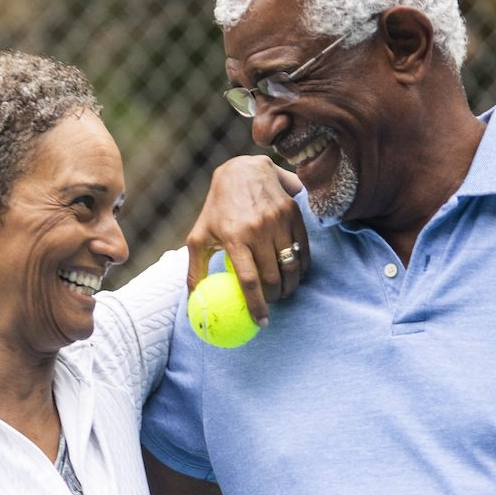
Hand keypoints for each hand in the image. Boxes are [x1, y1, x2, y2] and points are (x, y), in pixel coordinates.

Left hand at [186, 156, 308, 326]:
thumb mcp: (198, 238)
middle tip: (271, 304)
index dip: (257, 306)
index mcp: (233, 236)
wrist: (243, 171)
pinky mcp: (294, 213)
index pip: (249, 280)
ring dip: (290, 286)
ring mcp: (278, 220)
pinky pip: (304, 251)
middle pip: (273, 277)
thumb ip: (194, 274)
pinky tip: (294, 275)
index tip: (261, 323)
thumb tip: (191, 312)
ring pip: (292, 266)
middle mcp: (258, 228)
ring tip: (282, 292)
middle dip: (274, 298)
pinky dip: (301, 269)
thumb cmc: (217, 209)